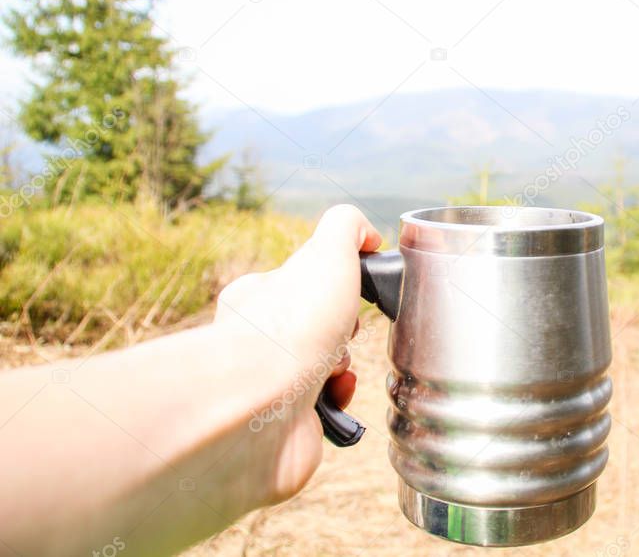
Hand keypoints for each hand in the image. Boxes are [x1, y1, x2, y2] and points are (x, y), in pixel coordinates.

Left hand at [214, 204, 381, 499]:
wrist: (264, 406)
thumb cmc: (291, 325)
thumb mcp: (327, 250)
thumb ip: (348, 228)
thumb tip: (367, 237)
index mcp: (255, 298)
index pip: (303, 285)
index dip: (336, 288)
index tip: (348, 294)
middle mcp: (256, 342)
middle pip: (321, 329)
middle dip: (343, 333)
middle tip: (340, 333)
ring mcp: (269, 386)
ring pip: (328, 370)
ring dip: (343, 366)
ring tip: (333, 369)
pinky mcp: (285, 426)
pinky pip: (327, 411)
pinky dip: (340, 401)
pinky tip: (333, 394)